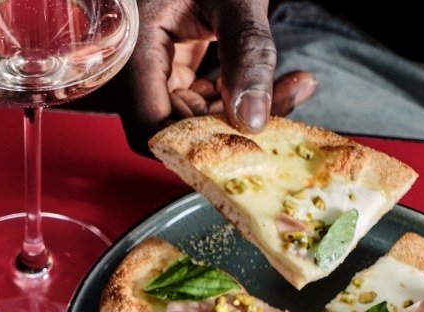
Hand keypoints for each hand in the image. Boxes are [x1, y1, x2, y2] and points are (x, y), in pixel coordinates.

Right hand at [113, 0, 316, 155]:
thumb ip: (248, 52)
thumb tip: (254, 119)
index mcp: (132, 55)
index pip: (150, 130)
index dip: (191, 147)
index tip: (242, 142)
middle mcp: (134, 72)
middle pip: (176, 129)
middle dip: (231, 125)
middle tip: (286, 103)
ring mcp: (153, 72)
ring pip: (193, 119)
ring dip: (241, 112)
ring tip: (291, 88)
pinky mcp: (172, 68)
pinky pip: (200, 101)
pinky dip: (235, 97)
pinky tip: (273, 83)